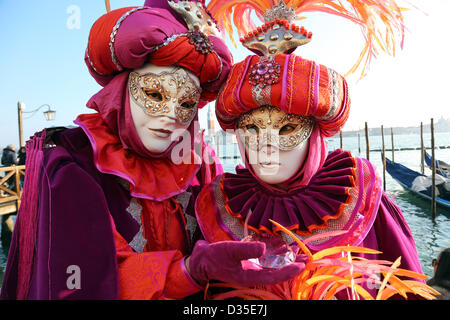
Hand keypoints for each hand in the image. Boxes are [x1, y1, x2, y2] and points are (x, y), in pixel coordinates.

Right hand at [186, 240, 305, 285]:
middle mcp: (253, 275)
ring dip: (286, 261)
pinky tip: (282, 249)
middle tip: (306, 259)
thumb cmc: (214, 256)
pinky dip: (275, 255)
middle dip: (291, 267)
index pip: (273, 277)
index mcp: (249, 277)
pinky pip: (266, 261)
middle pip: (276, 273)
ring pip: (273, 267)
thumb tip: (263, 248)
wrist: (201, 259)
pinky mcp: (249, 262)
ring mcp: (251, 269)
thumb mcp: (229, 250)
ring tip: (299, 253)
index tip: (301, 265)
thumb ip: (246, 250)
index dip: (288, 272)